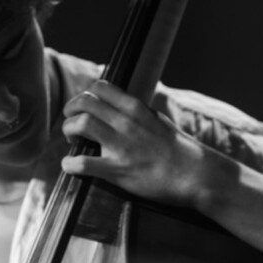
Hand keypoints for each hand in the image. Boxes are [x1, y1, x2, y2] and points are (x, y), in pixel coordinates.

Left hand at [60, 80, 206, 207]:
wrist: (194, 174)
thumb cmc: (178, 149)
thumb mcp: (157, 120)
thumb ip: (136, 114)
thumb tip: (121, 109)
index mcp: (135, 108)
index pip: (99, 87)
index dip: (84, 96)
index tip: (82, 108)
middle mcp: (126, 122)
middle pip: (84, 103)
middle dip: (70, 112)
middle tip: (70, 124)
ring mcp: (122, 145)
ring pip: (80, 125)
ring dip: (68, 131)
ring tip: (72, 140)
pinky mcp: (118, 170)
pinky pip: (84, 163)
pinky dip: (70, 164)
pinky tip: (70, 166)